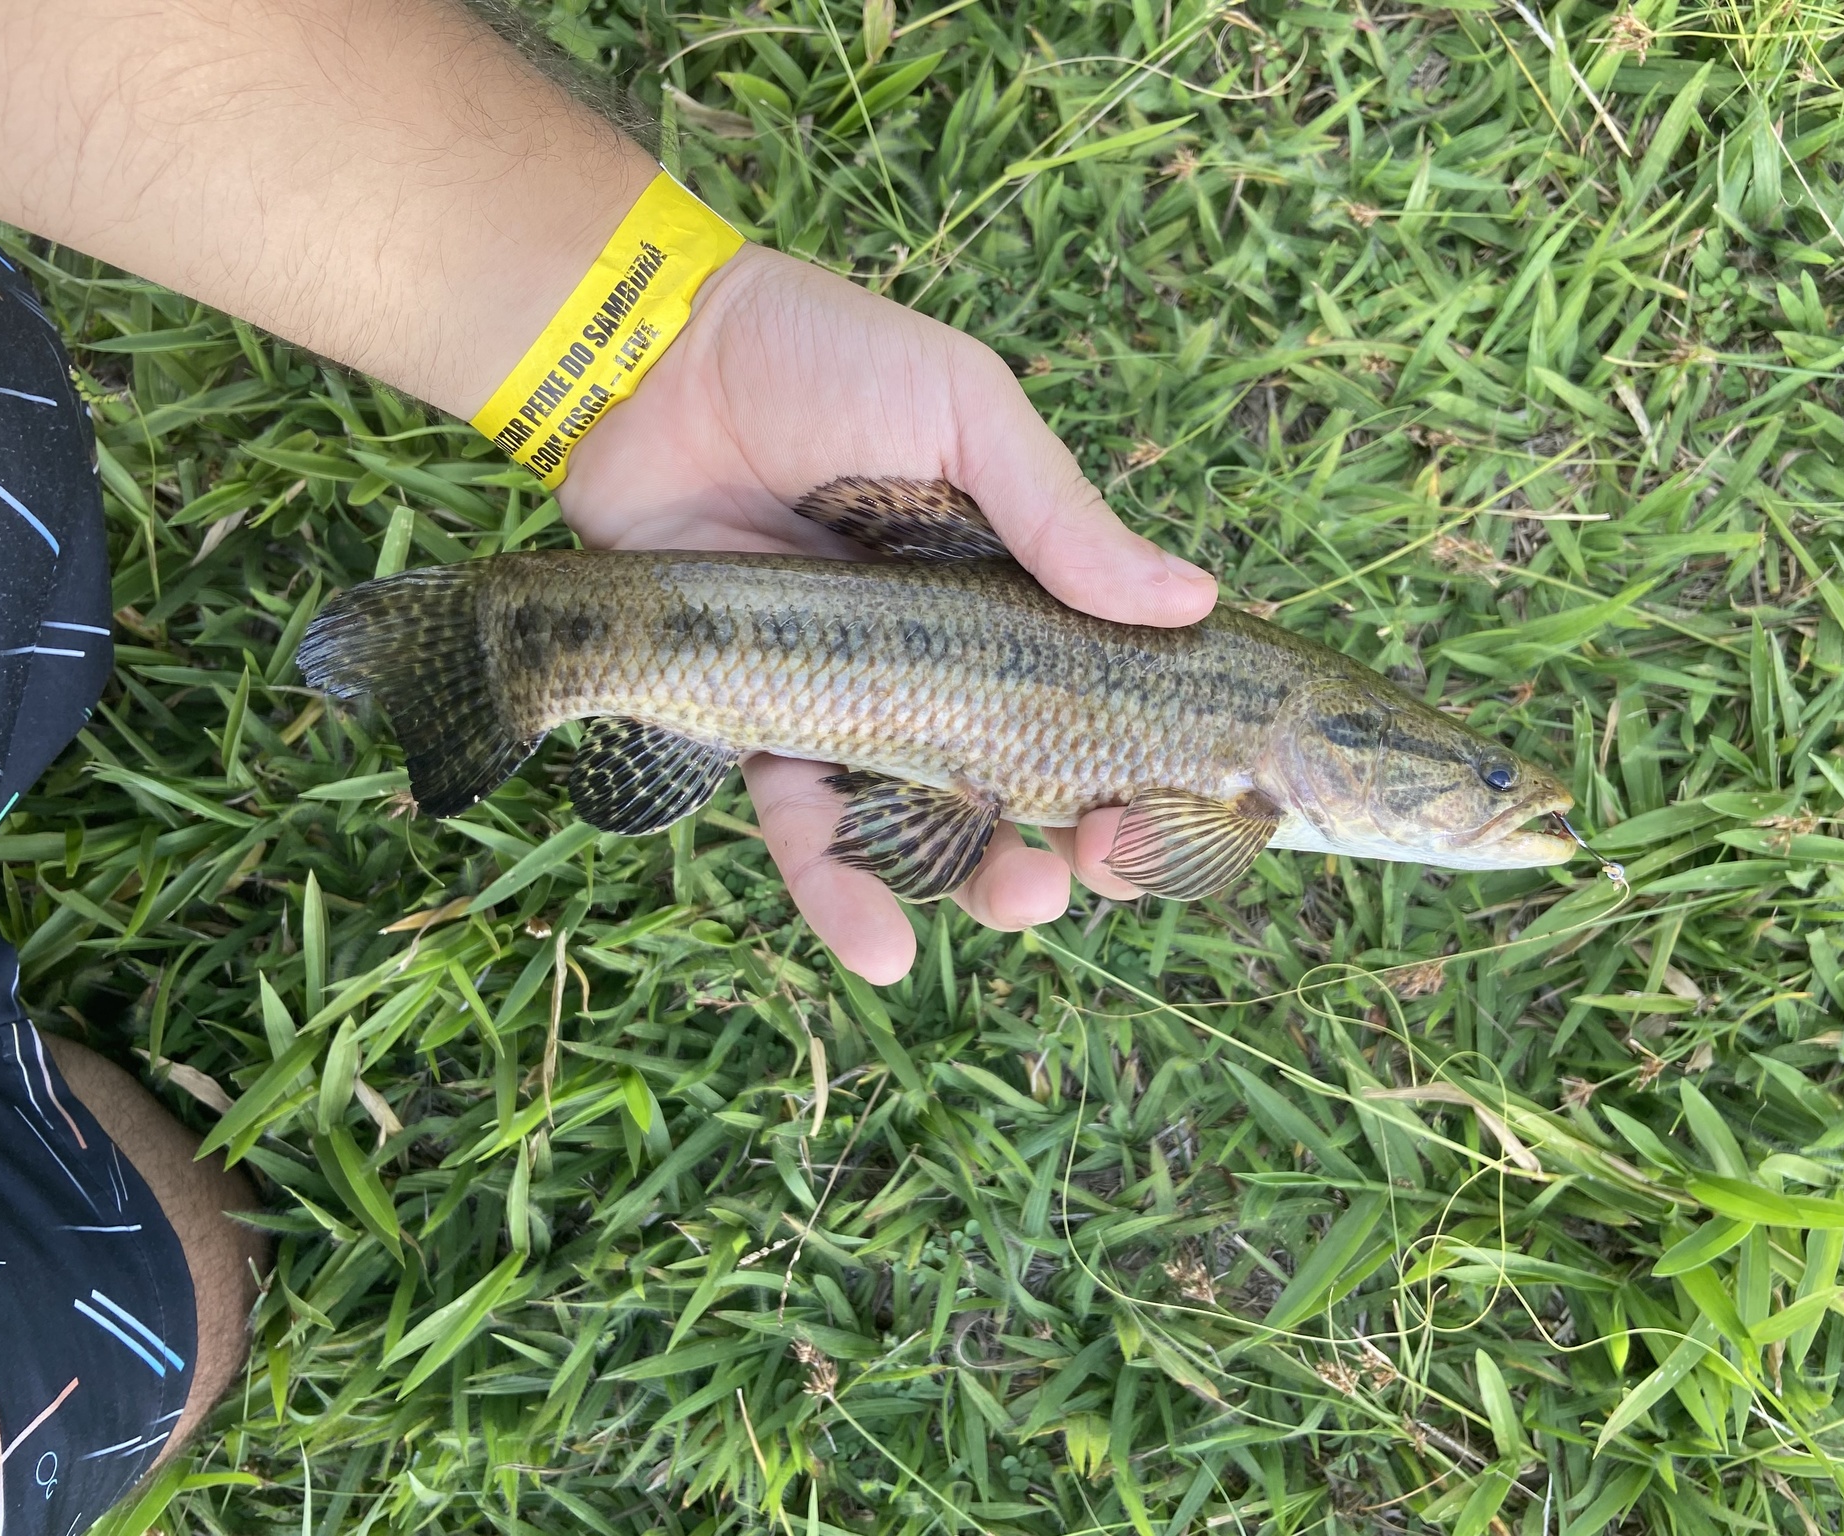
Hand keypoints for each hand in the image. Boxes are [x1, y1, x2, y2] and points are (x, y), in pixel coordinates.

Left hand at [558, 242, 1217, 983]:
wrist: (649, 359)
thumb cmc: (819, 360)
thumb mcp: (966, 412)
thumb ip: (1062, 518)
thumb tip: (1194, 604)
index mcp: (1012, 594)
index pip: (1102, 698)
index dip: (1150, 759)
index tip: (1193, 798)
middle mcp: (944, 662)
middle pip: (1031, 781)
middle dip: (1082, 839)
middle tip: (1106, 855)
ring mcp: (854, 700)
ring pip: (929, 825)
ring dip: (981, 882)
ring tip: (1021, 900)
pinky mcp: (756, 724)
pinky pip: (802, 824)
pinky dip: (840, 890)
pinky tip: (884, 951)